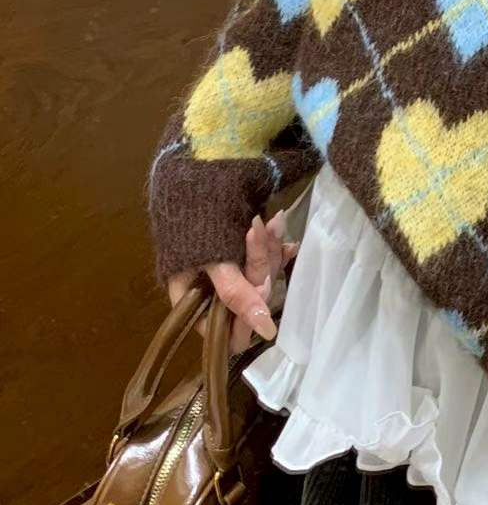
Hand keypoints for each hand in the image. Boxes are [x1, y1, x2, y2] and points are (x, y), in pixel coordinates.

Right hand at [166, 212, 296, 354]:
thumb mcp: (214, 259)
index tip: (262, 289)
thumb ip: (236, 294)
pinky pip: (262, 260)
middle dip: (260, 267)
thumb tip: (266, 332)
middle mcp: (208, 292)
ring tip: (273, 221)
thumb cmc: (192, 219)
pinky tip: (280, 230)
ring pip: (258, 277)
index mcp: (191, 299)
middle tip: (260, 232)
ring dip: (269, 250)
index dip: (246, 319)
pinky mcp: (240, 254)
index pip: (222, 330)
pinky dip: (272, 246)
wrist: (193, 173)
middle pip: (246, 300)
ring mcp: (226, 273)